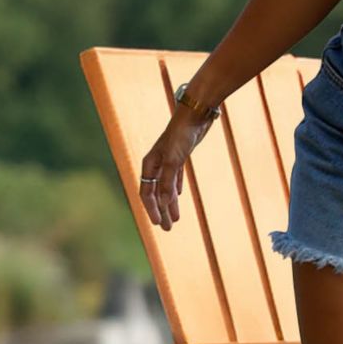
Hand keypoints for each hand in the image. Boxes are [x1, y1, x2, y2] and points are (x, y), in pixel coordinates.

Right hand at [138, 108, 215, 230]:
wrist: (195, 114)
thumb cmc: (182, 135)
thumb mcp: (175, 160)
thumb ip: (168, 182)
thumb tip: (163, 204)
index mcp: (149, 164)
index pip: (147, 192)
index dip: (152, 209)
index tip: (159, 224)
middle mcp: (156, 163)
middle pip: (155, 193)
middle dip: (161, 211)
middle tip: (167, 229)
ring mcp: (168, 160)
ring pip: (166, 187)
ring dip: (170, 203)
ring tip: (175, 219)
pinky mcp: (179, 156)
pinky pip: (174, 178)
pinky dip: (175, 189)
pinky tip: (178, 197)